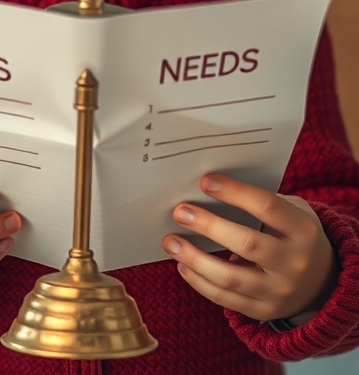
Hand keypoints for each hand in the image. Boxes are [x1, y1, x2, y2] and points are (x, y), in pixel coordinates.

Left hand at [163, 174, 337, 321]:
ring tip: (171, 242)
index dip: (235, 192)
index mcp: (303, 230)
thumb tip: (209, 190)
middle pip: (246, 243)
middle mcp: (294, 263)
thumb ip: (260, 202)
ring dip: (194, 258)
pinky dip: (200, 282)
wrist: (321, 282)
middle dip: (209, 225)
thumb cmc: (295, 234)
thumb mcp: (293, 212)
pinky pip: (225, 299)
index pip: (267, 207)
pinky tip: (183, 265)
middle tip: (180, 211)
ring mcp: (279, 292)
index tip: (205, 182)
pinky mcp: (263, 311)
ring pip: (230, 277)